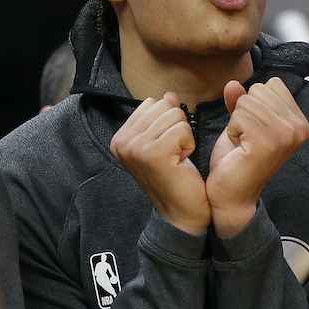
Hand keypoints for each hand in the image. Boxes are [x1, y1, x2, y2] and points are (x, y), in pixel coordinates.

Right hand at [111, 93, 209, 234]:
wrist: (182, 212)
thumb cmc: (176, 176)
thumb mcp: (166, 141)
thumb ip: (163, 116)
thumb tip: (169, 95)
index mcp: (120, 137)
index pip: (152, 103)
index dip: (168, 122)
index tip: (166, 148)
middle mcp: (122, 141)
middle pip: (163, 106)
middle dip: (177, 127)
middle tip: (174, 154)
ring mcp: (135, 148)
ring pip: (174, 115)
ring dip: (184, 137)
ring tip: (177, 158)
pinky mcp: (152, 154)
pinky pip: (182, 129)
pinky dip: (189, 144)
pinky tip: (181, 163)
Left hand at [207, 78, 308, 236]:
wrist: (233, 195)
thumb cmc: (239, 161)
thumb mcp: (242, 123)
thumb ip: (242, 101)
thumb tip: (233, 83)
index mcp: (300, 122)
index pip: (272, 84)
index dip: (255, 103)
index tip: (255, 129)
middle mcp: (299, 128)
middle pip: (259, 90)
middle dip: (245, 111)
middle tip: (248, 138)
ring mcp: (286, 135)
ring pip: (247, 101)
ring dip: (237, 122)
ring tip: (244, 144)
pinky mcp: (269, 143)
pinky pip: (239, 115)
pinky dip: (232, 130)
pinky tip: (240, 148)